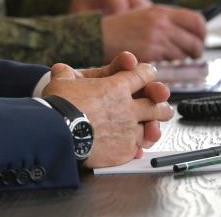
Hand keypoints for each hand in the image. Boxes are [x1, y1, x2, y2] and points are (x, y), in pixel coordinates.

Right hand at [44, 56, 172, 167]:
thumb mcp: (61, 81)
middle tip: (161, 105)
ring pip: (153, 129)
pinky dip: (136, 147)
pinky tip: (133, 147)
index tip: (147, 73)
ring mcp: (129, 131)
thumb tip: (60, 69)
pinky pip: (137, 148)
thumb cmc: (60, 104)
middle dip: (161, 103)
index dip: (147, 72)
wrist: (59, 133)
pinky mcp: (124, 150)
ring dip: (153, 127)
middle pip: (157, 104)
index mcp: (116, 87)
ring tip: (152, 129)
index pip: (143, 75)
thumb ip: (65, 74)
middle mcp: (128, 108)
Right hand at [101, 5, 205, 61]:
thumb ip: (165, 20)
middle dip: (195, 52)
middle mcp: (162, 23)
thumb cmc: (120, 28)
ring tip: (167, 59)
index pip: (197, 20)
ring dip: (179, 61)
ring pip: (184, 55)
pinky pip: (170, 64)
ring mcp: (157, 38)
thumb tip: (187, 31)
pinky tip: (156, 63)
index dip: (202, 33)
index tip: (198, 39)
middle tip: (189, 55)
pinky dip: (166, 67)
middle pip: (195, 41)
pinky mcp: (151, 53)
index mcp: (161, 11)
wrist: (100, 36)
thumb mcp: (143, 14)